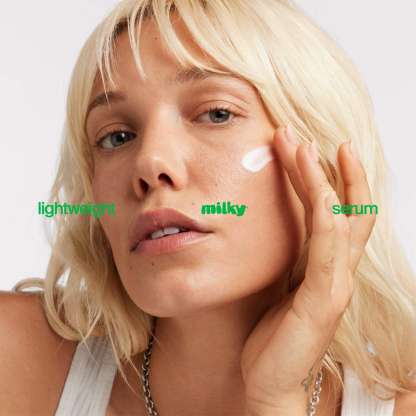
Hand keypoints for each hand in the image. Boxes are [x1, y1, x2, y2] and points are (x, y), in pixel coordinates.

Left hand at [241, 124, 376, 413]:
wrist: (267, 380)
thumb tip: (273, 224)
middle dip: (330, 169)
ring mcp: (335, 286)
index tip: (311, 146)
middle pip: (346, 209)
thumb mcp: (278, 285)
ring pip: (339, 222)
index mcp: (325, 267)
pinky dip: (328, 221)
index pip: (338, 213)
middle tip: (309, 136)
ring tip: (306, 149)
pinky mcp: (323, 303)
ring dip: (324, 183)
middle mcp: (337, 272)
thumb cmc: (271, 333)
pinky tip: (322, 196)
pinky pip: (329, 254)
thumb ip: (286, 258)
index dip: (331, 178)